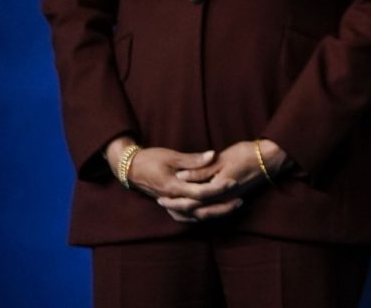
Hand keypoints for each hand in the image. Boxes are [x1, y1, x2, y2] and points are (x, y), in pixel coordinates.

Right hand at [111, 144, 228, 219]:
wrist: (129, 169)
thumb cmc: (150, 159)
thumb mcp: (171, 156)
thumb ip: (193, 159)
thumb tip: (213, 155)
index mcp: (173, 187)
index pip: (200, 192)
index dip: (218, 188)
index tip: (234, 182)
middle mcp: (172, 200)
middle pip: (200, 210)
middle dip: (221, 207)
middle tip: (240, 201)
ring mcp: (170, 205)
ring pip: (195, 216)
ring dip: (214, 213)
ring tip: (231, 207)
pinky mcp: (169, 206)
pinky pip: (187, 216)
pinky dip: (202, 215)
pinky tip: (214, 212)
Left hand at [152, 139, 287, 222]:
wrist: (271, 158)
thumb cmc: (247, 154)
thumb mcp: (222, 158)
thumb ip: (201, 169)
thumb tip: (181, 176)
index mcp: (217, 189)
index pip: (191, 200)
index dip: (174, 200)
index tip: (160, 197)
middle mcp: (222, 199)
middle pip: (195, 211)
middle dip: (177, 208)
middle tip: (162, 203)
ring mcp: (229, 201)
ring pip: (203, 214)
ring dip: (187, 212)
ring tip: (172, 208)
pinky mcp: (233, 199)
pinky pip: (212, 211)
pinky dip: (199, 212)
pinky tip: (193, 207)